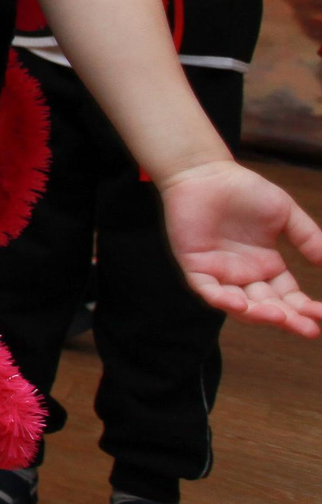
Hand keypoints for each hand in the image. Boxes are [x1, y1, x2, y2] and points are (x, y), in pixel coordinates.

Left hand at [158, 159, 321, 336]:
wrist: (206, 173)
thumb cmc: (244, 190)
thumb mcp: (285, 215)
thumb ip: (308, 238)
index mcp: (267, 266)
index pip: (290, 297)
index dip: (305, 308)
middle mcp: (245, 275)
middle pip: (269, 307)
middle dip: (289, 320)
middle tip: (308, 330)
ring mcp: (220, 272)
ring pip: (240, 304)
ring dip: (259, 314)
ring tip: (279, 317)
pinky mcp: (195, 265)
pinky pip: (208, 290)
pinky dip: (223, 299)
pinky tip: (242, 304)